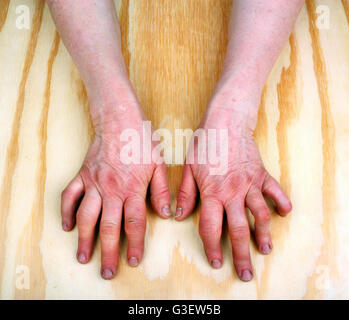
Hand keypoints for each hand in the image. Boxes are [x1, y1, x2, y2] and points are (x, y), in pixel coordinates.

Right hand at [61, 92, 170, 279]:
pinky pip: (69, 196)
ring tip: (84, 257)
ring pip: (86, 217)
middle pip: (109, 228)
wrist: (120, 120)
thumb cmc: (142, 141)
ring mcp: (94, 183)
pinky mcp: (82, 175)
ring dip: (84, 239)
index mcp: (133, 188)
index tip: (134, 261)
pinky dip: (66, 211)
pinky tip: (66, 226)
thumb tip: (167, 214)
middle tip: (106, 272)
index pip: (135, 223)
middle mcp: (112, 190)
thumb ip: (161, 191)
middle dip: (108, 253)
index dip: (136, 245)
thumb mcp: (159, 164)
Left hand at [176, 90, 291, 281]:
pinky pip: (275, 191)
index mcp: (212, 193)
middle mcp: (233, 192)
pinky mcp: (262, 174)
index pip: (211, 227)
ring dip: (264, 235)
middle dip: (242, 254)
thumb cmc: (203, 143)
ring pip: (260, 215)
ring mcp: (250, 184)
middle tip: (247, 272)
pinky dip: (281, 202)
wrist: (225, 121)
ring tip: (266, 249)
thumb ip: (185, 193)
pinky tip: (285, 213)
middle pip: (239, 229)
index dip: (212, 247)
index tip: (216, 261)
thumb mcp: (188, 168)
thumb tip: (178, 215)